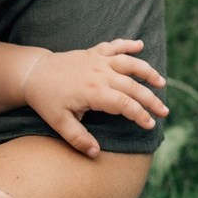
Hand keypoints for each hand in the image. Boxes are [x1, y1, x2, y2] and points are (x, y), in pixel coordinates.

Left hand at [20, 39, 167, 157]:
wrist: (33, 73)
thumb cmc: (46, 99)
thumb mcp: (58, 122)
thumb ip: (77, 138)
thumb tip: (95, 153)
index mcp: (93, 91)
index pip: (124, 104)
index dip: (139, 115)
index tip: (150, 125)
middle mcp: (98, 73)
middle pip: (132, 86)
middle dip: (150, 99)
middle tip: (164, 112)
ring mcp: (96, 60)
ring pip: (128, 63)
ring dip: (146, 71)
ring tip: (161, 82)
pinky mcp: (92, 52)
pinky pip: (113, 46)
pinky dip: (127, 44)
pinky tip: (140, 45)